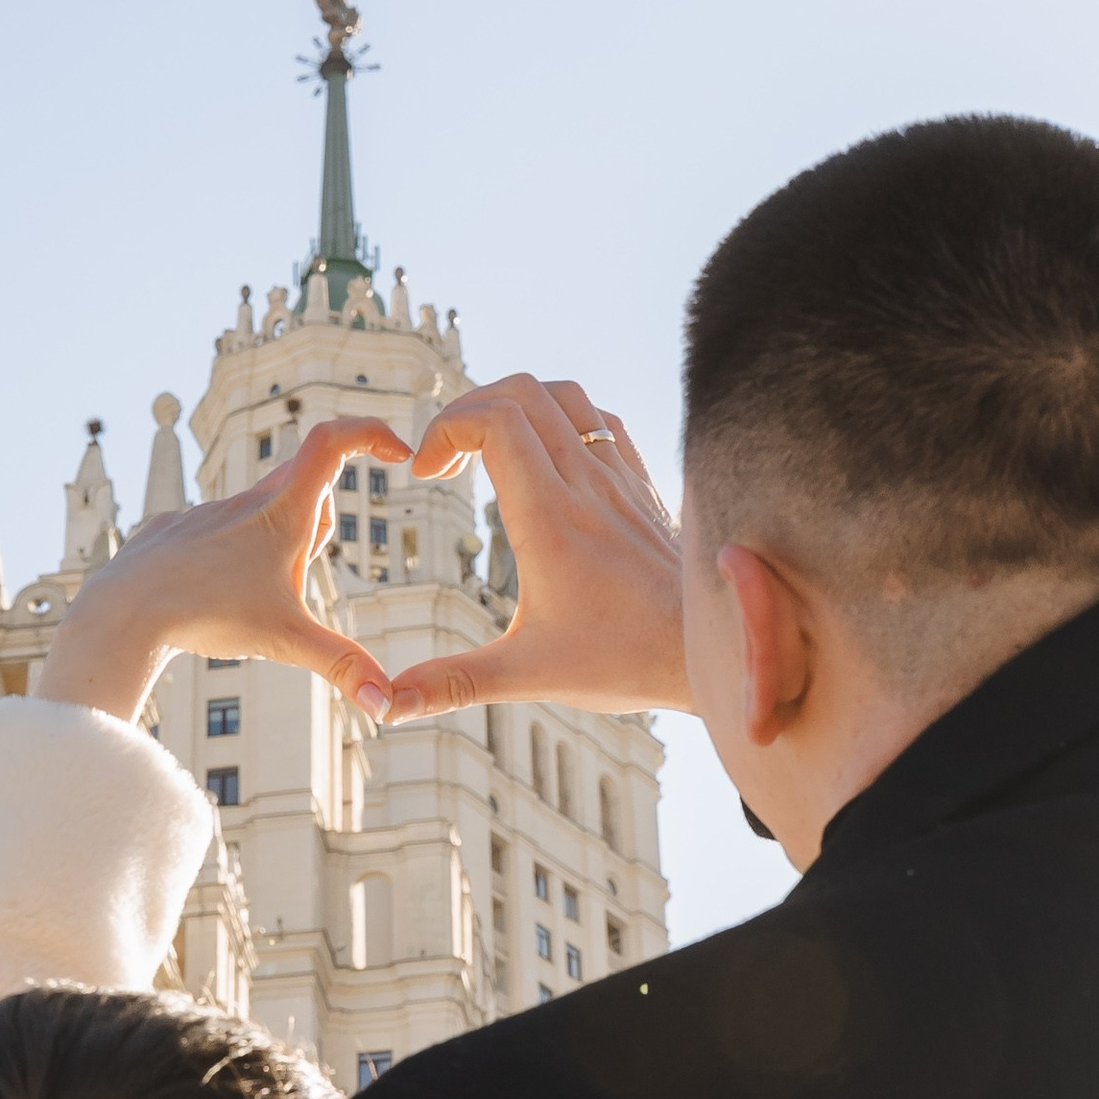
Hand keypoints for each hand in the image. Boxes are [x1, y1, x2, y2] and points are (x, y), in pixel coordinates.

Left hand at [31, 416, 411, 724]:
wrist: (124, 612)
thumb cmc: (206, 617)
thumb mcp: (286, 642)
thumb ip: (341, 667)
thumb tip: (387, 704)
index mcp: (282, 514)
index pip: (334, 441)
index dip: (372, 434)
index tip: (400, 450)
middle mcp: (244, 502)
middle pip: (303, 485)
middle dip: (322, 521)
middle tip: (307, 569)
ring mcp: (203, 513)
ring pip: (255, 512)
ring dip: (271, 544)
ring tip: (248, 596)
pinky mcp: (169, 531)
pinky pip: (210, 533)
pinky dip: (222, 556)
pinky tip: (207, 593)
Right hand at [383, 376, 687, 723]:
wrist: (711, 651)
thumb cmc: (624, 662)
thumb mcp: (527, 675)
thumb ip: (452, 684)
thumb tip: (388, 705)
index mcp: (549, 519)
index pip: (494, 421)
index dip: (446, 428)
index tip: (424, 472)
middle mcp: (585, 485)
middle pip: (520, 393)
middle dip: (466, 410)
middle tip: (444, 462)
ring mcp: (617, 478)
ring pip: (562, 396)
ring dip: (513, 404)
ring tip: (485, 451)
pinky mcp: (641, 484)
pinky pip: (599, 419)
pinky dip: (560, 417)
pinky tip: (544, 458)